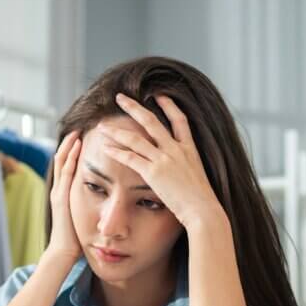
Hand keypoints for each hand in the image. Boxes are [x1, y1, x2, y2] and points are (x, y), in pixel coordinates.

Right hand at [45, 131, 82, 262]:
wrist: (64, 253)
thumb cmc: (77, 239)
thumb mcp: (86, 217)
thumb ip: (92, 206)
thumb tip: (105, 201)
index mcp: (66, 193)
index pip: (70, 165)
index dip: (76, 150)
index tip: (87, 136)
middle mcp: (60, 189)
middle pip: (64, 158)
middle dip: (72, 142)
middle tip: (82, 125)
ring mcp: (59, 192)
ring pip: (63, 161)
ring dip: (70, 144)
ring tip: (79, 128)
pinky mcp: (61, 197)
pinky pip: (66, 172)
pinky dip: (71, 156)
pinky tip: (77, 144)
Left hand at [97, 93, 223, 231]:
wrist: (203, 210)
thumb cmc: (202, 201)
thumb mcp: (198, 177)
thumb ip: (187, 169)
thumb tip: (181, 173)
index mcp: (189, 149)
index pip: (180, 119)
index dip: (169, 105)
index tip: (159, 95)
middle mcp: (176, 149)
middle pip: (151, 121)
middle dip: (133, 107)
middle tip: (120, 97)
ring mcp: (164, 159)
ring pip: (135, 138)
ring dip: (116, 131)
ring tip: (102, 126)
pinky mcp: (153, 172)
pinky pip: (130, 158)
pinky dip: (116, 152)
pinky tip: (105, 148)